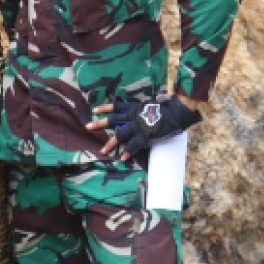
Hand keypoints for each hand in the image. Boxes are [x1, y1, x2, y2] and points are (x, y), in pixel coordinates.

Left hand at [85, 93, 201, 160]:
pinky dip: (127, 152)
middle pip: (112, 120)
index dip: (105, 108)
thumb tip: (141, 113)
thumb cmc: (167, 107)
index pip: (116, 106)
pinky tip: (122, 158)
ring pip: (120, 135)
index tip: (94, 110)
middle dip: (99, 124)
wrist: (176, 111)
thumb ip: (142, 110)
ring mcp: (138, 126)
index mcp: (134, 108)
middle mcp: (133, 116)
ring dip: (110, 144)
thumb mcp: (150, 105)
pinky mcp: (145, 136)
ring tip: (102, 151)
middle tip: (87, 127)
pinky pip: (133, 146)